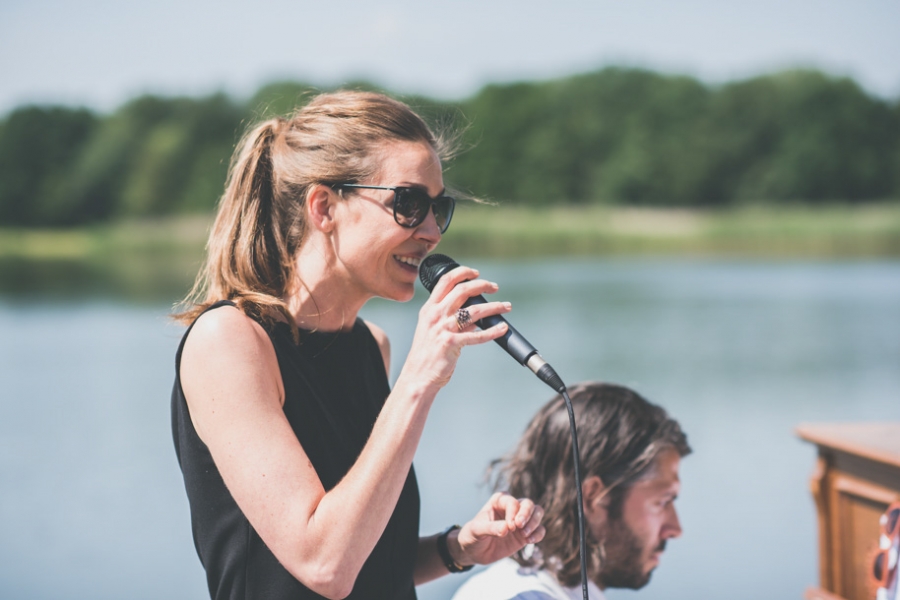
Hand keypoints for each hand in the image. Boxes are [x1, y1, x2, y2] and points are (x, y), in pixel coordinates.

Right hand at [397, 265, 510, 393]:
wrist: (418, 376)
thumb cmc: (427, 354)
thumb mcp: (434, 331)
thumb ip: (452, 321)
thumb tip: (476, 318)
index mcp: (429, 309)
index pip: (446, 281)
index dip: (463, 273)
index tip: (476, 273)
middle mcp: (435, 315)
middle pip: (462, 290)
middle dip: (482, 285)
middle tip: (494, 287)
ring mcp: (442, 329)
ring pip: (474, 310)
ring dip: (494, 306)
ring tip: (505, 306)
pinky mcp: (451, 343)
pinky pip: (477, 335)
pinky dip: (493, 331)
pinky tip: (502, 328)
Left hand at [453, 492, 545, 566]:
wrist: (474, 551)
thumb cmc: (472, 536)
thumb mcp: (476, 531)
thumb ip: (490, 528)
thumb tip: (506, 529)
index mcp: (498, 501)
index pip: (512, 502)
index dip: (513, 513)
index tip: (509, 527)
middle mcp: (511, 508)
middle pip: (528, 504)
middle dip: (527, 514)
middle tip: (520, 527)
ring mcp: (520, 521)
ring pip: (537, 513)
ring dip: (534, 523)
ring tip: (525, 535)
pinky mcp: (525, 534)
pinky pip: (539, 530)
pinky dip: (538, 534)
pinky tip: (530, 541)